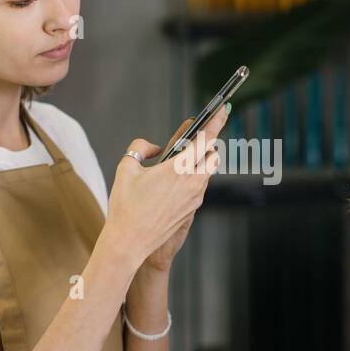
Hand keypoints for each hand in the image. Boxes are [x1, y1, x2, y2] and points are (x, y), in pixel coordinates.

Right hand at [103, 106, 227, 272]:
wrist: (129, 242)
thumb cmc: (125, 206)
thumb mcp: (125, 168)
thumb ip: (140, 148)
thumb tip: (153, 147)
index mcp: (178, 169)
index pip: (205, 139)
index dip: (216, 121)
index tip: (224, 108)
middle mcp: (192, 183)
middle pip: (212, 155)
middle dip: (207, 144)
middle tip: (194, 139)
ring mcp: (195, 198)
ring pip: (207, 172)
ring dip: (199, 162)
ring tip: (180, 160)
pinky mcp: (191, 210)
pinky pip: (199, 187)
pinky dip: (193, 178)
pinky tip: (175, 181)